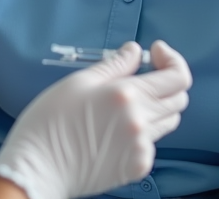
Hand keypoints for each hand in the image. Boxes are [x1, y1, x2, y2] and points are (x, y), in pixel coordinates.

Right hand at [0, 41, 191, 198]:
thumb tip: (135, 51)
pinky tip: (116, 130)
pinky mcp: (138, 167)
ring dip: (157, 106)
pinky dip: (142, 131)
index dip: (173, 60)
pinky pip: (152, 143)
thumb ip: (114, 65)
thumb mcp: (77, 82)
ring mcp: (142, 147)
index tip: (156, 52)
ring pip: (168, 121)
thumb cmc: (50, 120)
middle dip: (167, 82)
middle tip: (143, 76)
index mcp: (127, 95)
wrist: (39, 166)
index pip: (177, 77)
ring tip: (128, 103)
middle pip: (179, 99)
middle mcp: (141, 121)